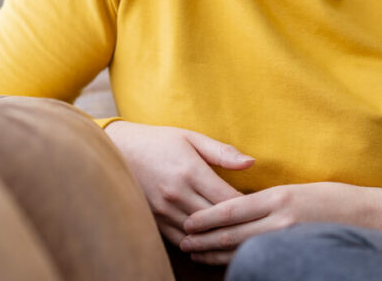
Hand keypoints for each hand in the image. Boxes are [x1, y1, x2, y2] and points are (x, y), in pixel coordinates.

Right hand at [103, 120, 254, 244]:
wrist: (120, 149)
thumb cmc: (161, 141)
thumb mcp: (192, 138)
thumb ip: (222, 152)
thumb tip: (251, 163)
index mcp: (190, 171)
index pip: (228, 200)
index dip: (248, 206)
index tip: (260, 206)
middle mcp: (177, 193)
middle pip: (217, 220)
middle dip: (239, 224)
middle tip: (257, 226)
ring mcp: (164, 210)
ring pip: (201, 234)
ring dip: (220, 237)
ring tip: (239, 236)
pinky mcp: (154, 220)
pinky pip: (182, 240)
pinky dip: (199, 243)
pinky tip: (211, 240)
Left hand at [180, 182, 381, 264]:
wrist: (367, 216)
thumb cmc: (330, 197)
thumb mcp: (295, 189)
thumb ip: (266, 199)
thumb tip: (234, 207)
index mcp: (278, 197)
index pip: (232, 209)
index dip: (207, 219)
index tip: (189, 223)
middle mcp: (281, 220)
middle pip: (233, 234)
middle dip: (205, 239)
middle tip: (184, 242)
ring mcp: (289, 240)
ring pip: (243, 251)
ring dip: (216, 254)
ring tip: (196, 253)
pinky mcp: (296, 252)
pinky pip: (261, 260)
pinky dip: (240, 263)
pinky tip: (225, 264)